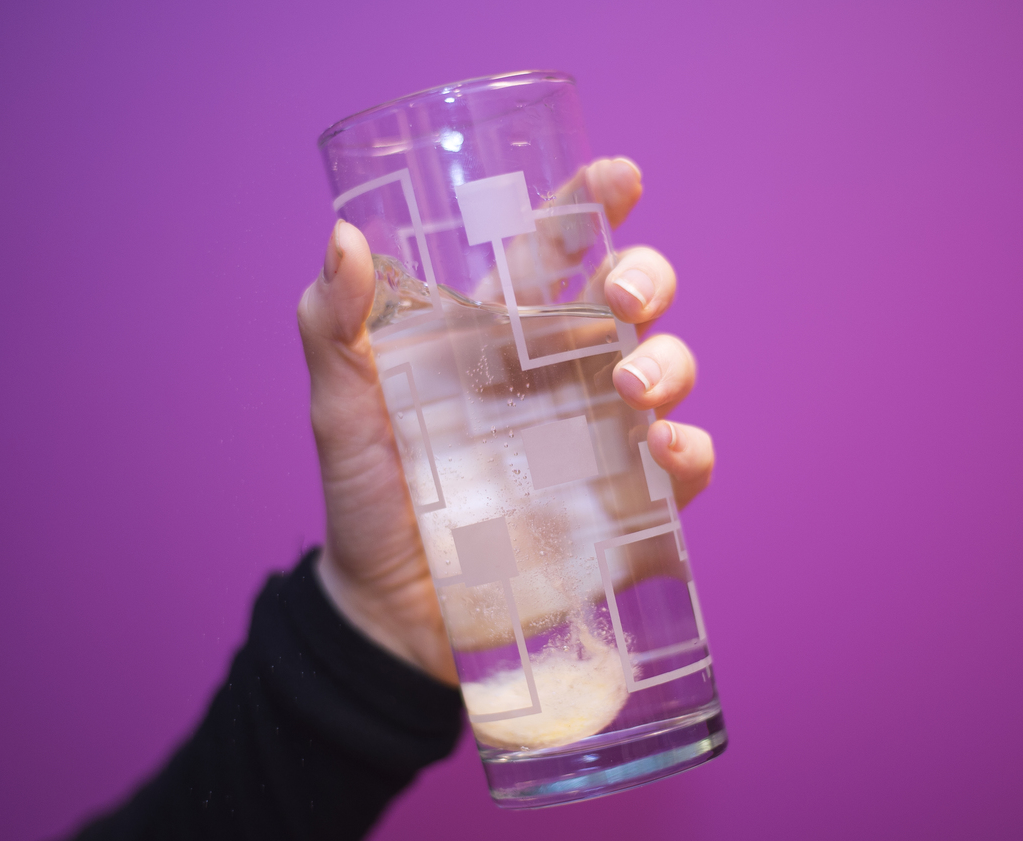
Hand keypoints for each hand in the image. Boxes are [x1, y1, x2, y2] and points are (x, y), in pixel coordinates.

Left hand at [296, 158, 714, 685]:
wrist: (393, 615)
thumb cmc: (369, 504)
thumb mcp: (342, 413)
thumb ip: (334, 329)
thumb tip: (345, 238)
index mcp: (498, 339)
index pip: (553, 254)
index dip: (589, 206)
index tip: (619, 178)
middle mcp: (560, 377)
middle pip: (631, 299)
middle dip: (646, 277)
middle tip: (621, 298)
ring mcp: (599, 440)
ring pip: (668, 370)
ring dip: (668, 362)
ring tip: (628, 386)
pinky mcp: (626, 507)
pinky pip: (681, 467)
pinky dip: (688, 452)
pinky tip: (663, 452)